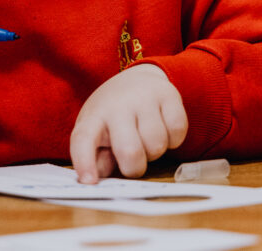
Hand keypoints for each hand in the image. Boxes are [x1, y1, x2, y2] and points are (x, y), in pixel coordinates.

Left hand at [70, 64, 187, 183]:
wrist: (138, 79)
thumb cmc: (114, 115)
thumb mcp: (97, 132)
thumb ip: (97, 157)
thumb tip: (98, 177)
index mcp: (93, 116)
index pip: (84, 138)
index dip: (85, 161)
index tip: (90, 181)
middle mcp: (117, 104)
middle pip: (130, 151)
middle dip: (135, 167)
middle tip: (133, 160)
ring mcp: (144, 97)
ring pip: (157, 145)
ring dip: (155, 152)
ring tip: (147, 140)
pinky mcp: (168, 94)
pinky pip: (177, 132)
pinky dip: (173, 139)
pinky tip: (164, 129)